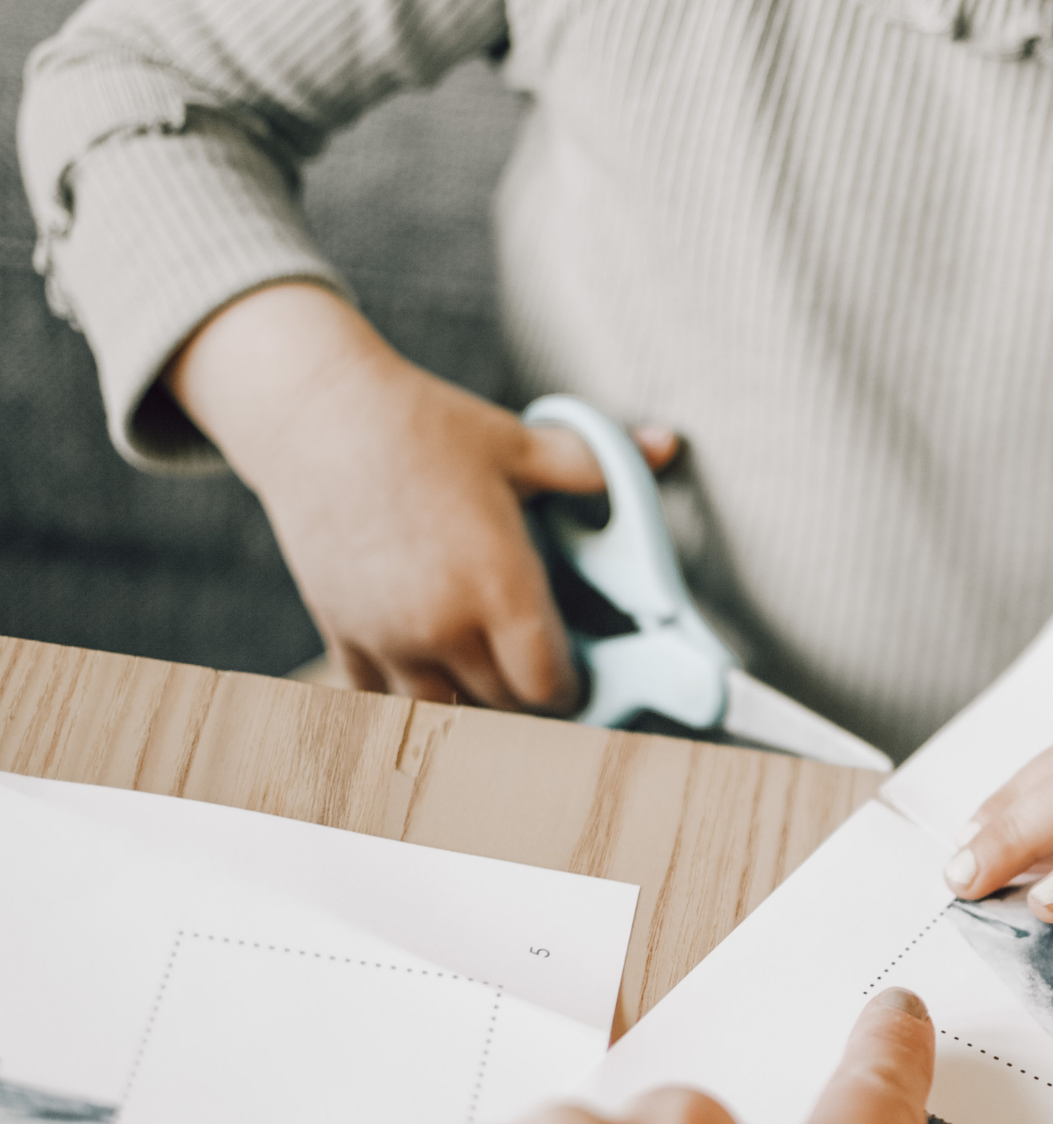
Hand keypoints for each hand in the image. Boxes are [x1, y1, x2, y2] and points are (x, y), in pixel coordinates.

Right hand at [167, 283, 676, 709]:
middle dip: (526, 696)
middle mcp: (444, 626)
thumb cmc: (424, 424)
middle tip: (537, 673)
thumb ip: (599, 465)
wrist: (314, 410)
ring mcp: (387, 636)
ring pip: (440, 713)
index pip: (549, 688)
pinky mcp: (341, 631)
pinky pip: (375, 697)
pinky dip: (403, 694)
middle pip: (502, 706)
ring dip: (467, 703)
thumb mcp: (520, 444)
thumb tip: (668, 445)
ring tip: (485, 677)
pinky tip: (424, 672)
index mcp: (500, 589)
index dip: (571, 690)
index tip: (574, 676)